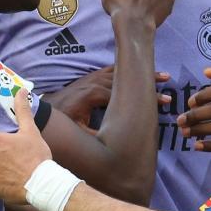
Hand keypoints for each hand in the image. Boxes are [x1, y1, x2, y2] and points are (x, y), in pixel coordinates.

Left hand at [44, 66, 171, 128]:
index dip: (143, 99)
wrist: (42, 109)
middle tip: (168, 91)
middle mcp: (92, 83)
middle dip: (147, 85)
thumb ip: (95, 135)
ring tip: (164, 76)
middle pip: (125, 81)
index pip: (122, 95)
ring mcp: (92, 79)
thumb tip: (114, 140)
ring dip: (141, 74)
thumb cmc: (60, 122)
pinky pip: (112, 71)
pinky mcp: (91, 79)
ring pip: (121, 73)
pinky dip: (128, 70)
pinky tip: (142, 71)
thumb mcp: (76, 132)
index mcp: (91, 95)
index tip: (162, 103)